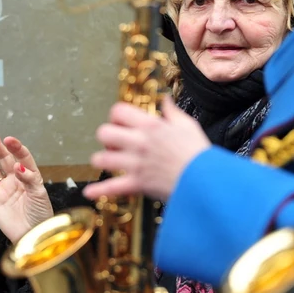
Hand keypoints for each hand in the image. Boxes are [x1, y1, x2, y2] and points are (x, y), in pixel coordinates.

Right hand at [0, 131, 53, 242]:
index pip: (22, 157)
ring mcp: (3, 189)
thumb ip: (29, 179)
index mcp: (29, 176)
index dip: (16, 148)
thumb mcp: (39, 194)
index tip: (8, 140)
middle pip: (5, 159)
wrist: (32, 236)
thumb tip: (18, 166)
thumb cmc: (41, 215)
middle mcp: (15, 180)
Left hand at [84, 97, 210, 202]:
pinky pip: (111, 188)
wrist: (205, 180)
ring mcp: (135, 163)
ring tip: (110, 163)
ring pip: (101, 159)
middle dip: (107, 138)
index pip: (118, 111)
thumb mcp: (188, 125)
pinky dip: (99, 191)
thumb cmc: (199, 153)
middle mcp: (139, 142)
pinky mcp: (137, 183)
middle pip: (104, 133)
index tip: (121, 123)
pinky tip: (88, 192)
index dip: (116, 116)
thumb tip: (165, 100)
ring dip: (102, 161)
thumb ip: (172, 112)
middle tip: (115, 144)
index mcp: (151, 125)